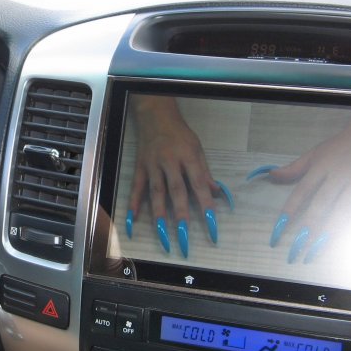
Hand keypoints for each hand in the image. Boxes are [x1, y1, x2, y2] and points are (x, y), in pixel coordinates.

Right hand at [127, 96, 224, 257]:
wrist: (156, 117)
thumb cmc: (180, 134)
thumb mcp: (197, 149)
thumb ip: (205, 172)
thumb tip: (217, 192)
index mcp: (188, 157)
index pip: (199, 184)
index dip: (205, 203)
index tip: (211, 222)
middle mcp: (169, 162)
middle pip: (176, 190)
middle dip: (180, 213)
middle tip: (183, 233)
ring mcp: (153, 165)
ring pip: (156, 191)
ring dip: (159, 212)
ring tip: (161, 231)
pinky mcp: (140, 167)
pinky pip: (137, 187)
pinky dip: (134, 202)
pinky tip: (133, 217)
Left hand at [265, 111, 350, 262]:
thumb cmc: (339, 148)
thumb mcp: (314, 154)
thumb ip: (294, 168)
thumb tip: (271, 176)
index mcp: (321, 168)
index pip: (301, 192)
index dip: (290, 211)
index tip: (279, 229)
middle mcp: (338, 178)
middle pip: (322, 206)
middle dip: (309, 228)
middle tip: (297, 248)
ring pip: (343, 213)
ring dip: (329, 233)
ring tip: (316, 251)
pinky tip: (340, 242)